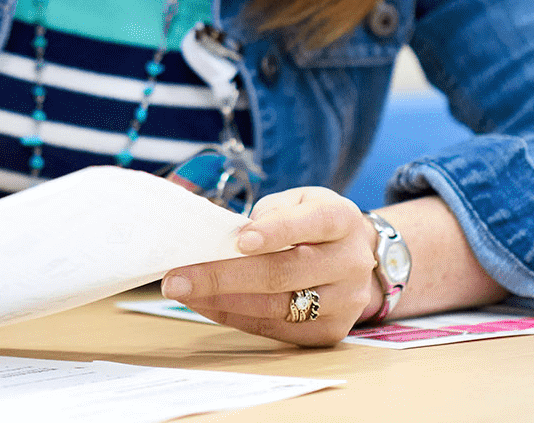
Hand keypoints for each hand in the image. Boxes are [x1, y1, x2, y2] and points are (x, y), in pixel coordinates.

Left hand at [160, 186, 381, 345]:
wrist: (355, 255)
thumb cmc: (313, 223)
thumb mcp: (298, 201)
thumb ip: (270, 214)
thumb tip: (226, 239)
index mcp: (342, 221)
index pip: (310, 224)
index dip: (275, 232)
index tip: (240, 240)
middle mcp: (349, 263)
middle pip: (284, 273)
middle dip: (224, 276)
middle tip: (178, 278)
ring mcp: (345, 302)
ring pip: (277, 306)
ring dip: (222, 301)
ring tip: (183, 291)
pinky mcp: (330, 330)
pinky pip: (276, 328)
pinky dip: (235, 316)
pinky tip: (206, 304)